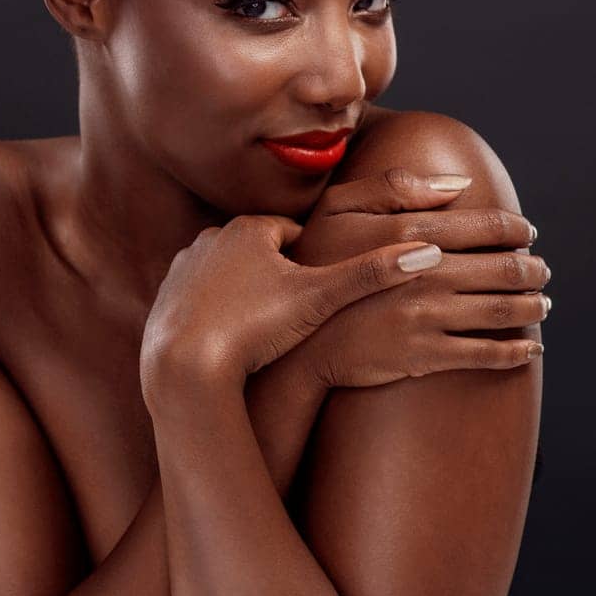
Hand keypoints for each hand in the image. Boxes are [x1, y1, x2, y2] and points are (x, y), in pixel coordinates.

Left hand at [139, 214, 443, 403]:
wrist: (182, 367)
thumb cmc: (252, 329)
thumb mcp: (319, 300)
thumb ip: (371, 274)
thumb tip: (430, 251)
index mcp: (249, 228)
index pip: (296, 234)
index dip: (317, 261)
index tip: (328, 287)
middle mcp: (212, 238)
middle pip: (261, 252)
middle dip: (282, 277)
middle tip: (302, 312)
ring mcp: (184, 269)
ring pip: (229, 276)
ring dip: (247, 295)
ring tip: (269, 330)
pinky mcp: (164, 300)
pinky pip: (200, 301)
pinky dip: (217, 315)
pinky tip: (233, 343)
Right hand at [288, 168, 549, 386]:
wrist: (296, 338)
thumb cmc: (315, 263)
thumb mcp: (340, 208)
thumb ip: (397, 188)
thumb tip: (458, 184)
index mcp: (410, 233)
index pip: (482, 227)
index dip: (513, 228)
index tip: (528, 232)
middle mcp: (426, 274)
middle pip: (500, 269)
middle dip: (531, 269)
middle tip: (543, 270)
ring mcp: (427, 317)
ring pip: (499, 311)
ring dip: (530, 306)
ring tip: (541, 303)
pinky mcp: (425, 356)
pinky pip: (484, 354)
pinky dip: (515, 351)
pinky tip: (529, 348)